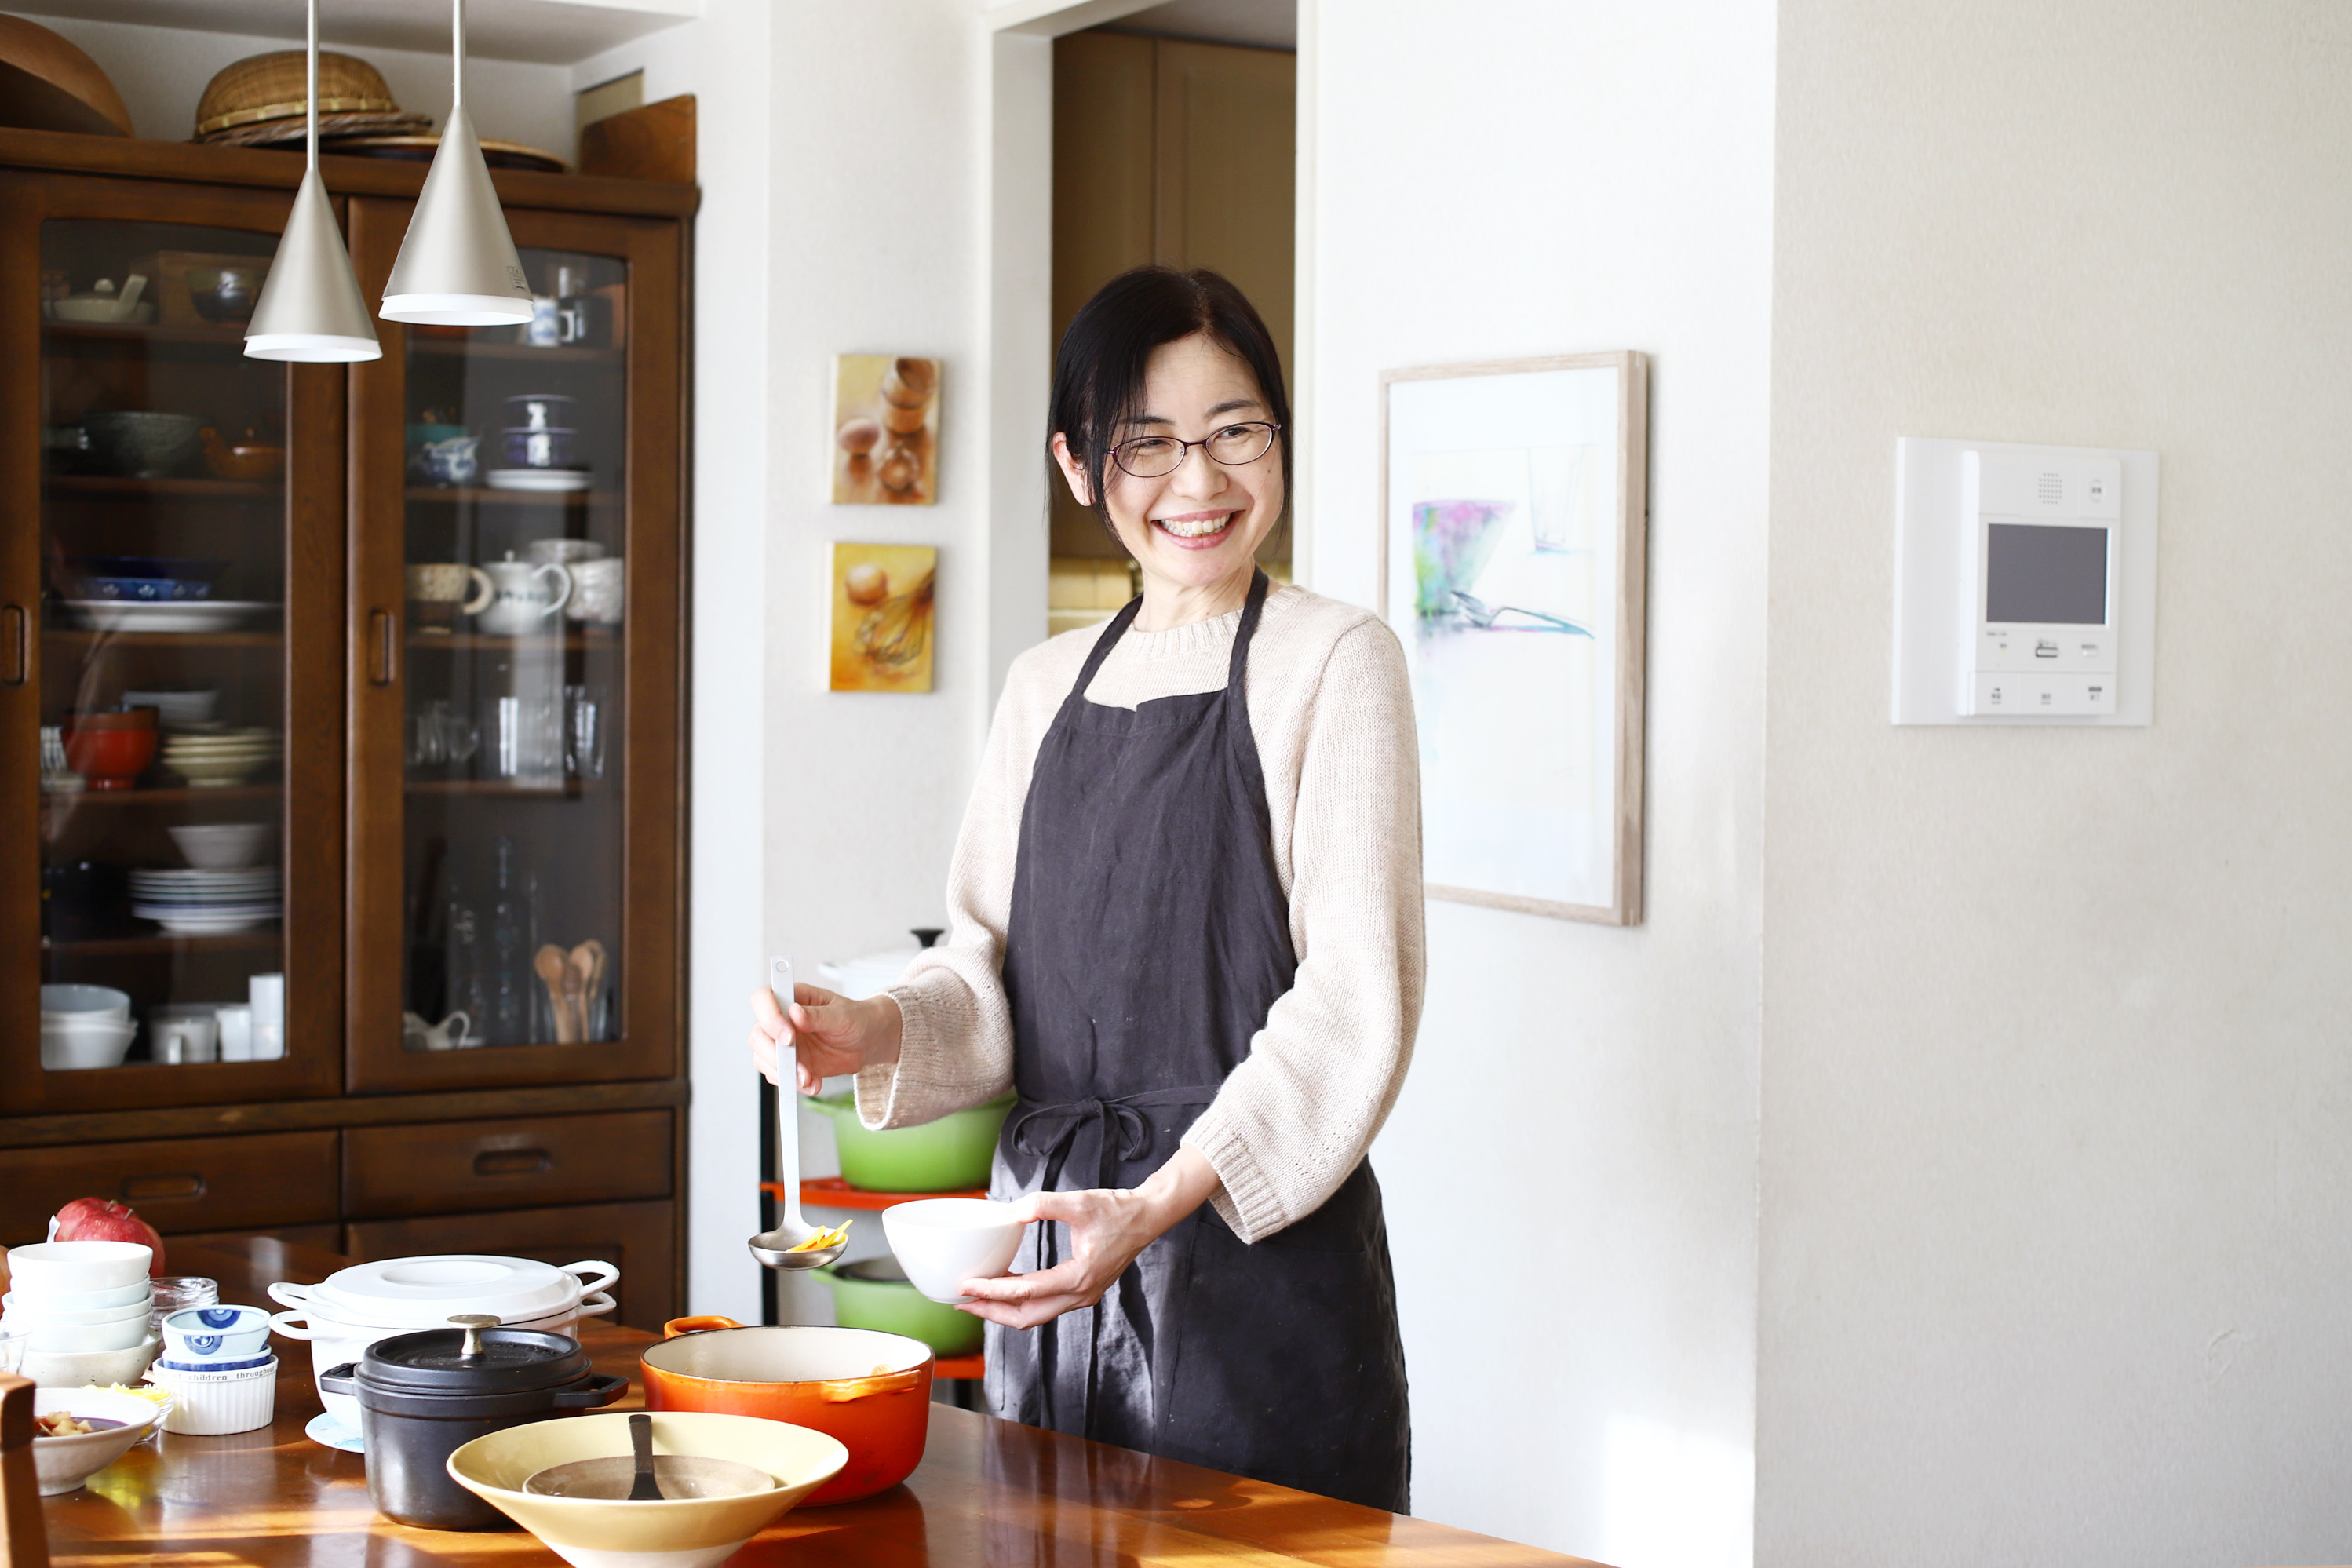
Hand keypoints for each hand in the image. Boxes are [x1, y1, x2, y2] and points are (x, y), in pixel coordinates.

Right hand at [747, 984, 901, 1093]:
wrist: (866, 1042)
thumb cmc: (855, 1019)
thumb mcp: (842, 1015)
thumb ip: (818, 1016)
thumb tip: (795, 1013)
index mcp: (793, 997)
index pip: (763, 999)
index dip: (769, 1016)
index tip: (789, 1036)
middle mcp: (781, 1019)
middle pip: (758, 1034)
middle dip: (775, 1054)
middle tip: (798, 1066)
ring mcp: (782, 1043)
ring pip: (763, 1058)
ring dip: (784, 1073)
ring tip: (809, 1079)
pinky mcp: (788, 1063)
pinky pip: (778, 1076)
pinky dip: (793, 1084)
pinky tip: (813, 1083)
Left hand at [956, 1147, 1220, 1328]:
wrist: (1147, 1217)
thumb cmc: (1117, 1210)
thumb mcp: (1078, 1202)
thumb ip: (1043, 1205)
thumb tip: (1010, 1211)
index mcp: (1078, 1277)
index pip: (1025, 1292)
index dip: (991, 1290)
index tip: (966, 1285)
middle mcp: (1080, 1294)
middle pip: (1027, 1317)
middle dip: (991, 1311)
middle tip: (962, 1301)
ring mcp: (1083, 1296)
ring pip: (1036, 1315)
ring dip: (1005, 1309)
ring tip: (977, 1298)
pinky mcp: (1083, 1291)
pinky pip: (1046, 1305)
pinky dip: (1022, 1301)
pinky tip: (1006, 1285)